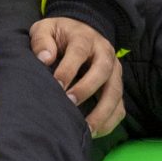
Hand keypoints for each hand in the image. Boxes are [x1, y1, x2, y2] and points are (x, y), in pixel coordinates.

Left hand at [32, 17, 123, 136]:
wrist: (82, 32)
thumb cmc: (59, 35)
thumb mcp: (46, 28)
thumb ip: (41, 40)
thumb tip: (44, 58)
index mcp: (85, 38)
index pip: (79, 51)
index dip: (68, 69)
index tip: (56, 85)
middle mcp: (105, 53)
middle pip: (103, 70)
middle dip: (87, 88)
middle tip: (69, 103)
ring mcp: (114, 71)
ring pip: (115, 91)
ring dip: (102, 111)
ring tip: (85, 128)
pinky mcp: (117, 87)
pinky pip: (120, 107)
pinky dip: (110, 122)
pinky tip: (94, 132)